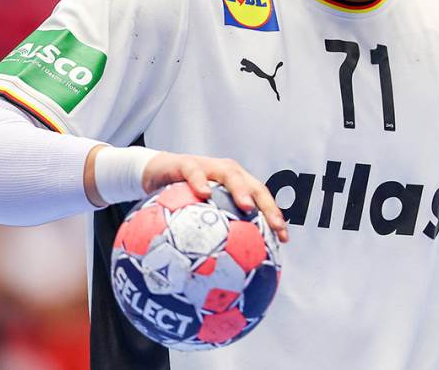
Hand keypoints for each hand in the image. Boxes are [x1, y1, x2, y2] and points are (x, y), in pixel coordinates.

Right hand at [142, 152, 288, 242]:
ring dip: (240, 190)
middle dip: (267, 206)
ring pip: (231, 175)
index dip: (274, 218)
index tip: (283, 240)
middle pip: (255, 187)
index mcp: (236, 187)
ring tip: (246, 207)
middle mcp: (227, 174)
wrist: (155, 173)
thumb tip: (219, 276)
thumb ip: (211, 238)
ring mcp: (209, 167)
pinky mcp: (186, 163)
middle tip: (274, 225)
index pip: (262, 201)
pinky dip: (200, 181)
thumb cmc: (180, 200)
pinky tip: (204, 193)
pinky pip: (194, 172)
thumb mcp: (197, 218)